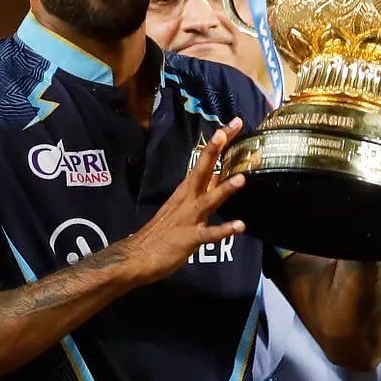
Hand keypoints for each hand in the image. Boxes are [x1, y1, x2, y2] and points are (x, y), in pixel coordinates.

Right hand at [122, 118, 246, 283]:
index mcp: (186, 191)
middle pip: (202, 170)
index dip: (218, 144)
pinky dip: (224, 230)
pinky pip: (208, 234)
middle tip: (229, 130)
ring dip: (224, 190)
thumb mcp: (183, 206)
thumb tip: (217, 175)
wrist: (138, 256)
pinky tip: (240, 226)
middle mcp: (187, 200)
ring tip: (242, 179)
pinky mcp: (189, 238)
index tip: (234, 124)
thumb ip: (201, 191)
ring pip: (208, 200)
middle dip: (216, 150)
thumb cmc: (162, 233)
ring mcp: (188, 218)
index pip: (204, 162)